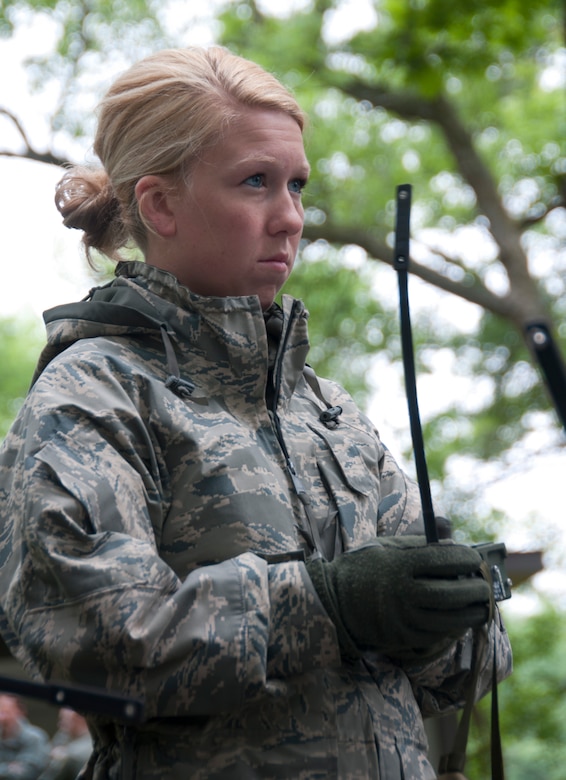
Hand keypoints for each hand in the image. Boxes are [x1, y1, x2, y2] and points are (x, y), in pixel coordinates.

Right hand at [306, 536, 490, 659]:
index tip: (475, 558)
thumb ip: (420, 542)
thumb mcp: (387, 546)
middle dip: (475, 590)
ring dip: (471, 613)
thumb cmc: (365, 567)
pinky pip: (436, 635)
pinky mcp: (402, 638)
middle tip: (485, 586)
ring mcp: (401, 618)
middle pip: (450, 593)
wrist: (335, 601)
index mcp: (398, 564)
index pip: (443, 560)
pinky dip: (453, 628)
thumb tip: (452, 538)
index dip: (465, 559)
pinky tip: (460, 620)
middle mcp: (401, 592)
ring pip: (448, 619)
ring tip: (482, 606)